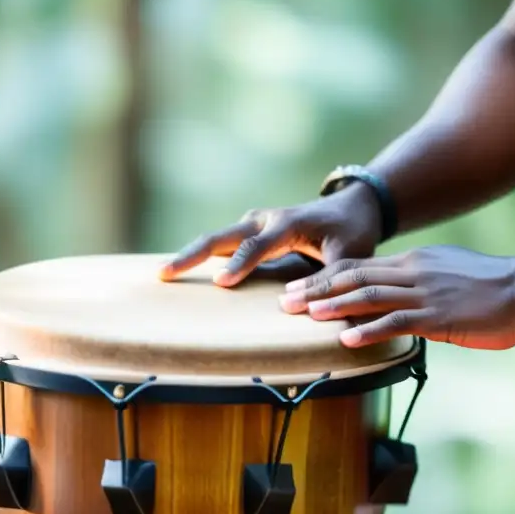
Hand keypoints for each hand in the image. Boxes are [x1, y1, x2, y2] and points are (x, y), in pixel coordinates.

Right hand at [158, 183, 381, 286]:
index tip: (220, 283)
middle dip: (192, 254)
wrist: (351, 207)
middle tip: (164, 274)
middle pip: (221, 237)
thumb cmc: (352, 233)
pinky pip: (220, 245)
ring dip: (189, 256)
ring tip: (162, 276)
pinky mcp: (249, 233)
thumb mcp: (350, 256)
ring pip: (214, 240)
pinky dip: (199, 257)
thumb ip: (329, 279)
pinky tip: (179, 273)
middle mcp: (264, 220)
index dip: (240, 264)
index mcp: (288, 223)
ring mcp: (253, 225)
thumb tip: (298, 306)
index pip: (258, 246)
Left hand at [278, 246, 514, 349]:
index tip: (298, 288)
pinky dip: (368, 330)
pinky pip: (396, 322)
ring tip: (305, 315)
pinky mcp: (438, 317)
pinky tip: (346, 338)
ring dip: (333, 306)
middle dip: (316, 290)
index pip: (360, 267)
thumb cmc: (493, 288)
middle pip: (353, 278)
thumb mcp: (449, 275)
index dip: (325, 278)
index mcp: (414, 263)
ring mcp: (425, 294)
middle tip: (285, 301)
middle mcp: (413, 273)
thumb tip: (399, 297)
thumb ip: (421, 283)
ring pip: (368, 296)